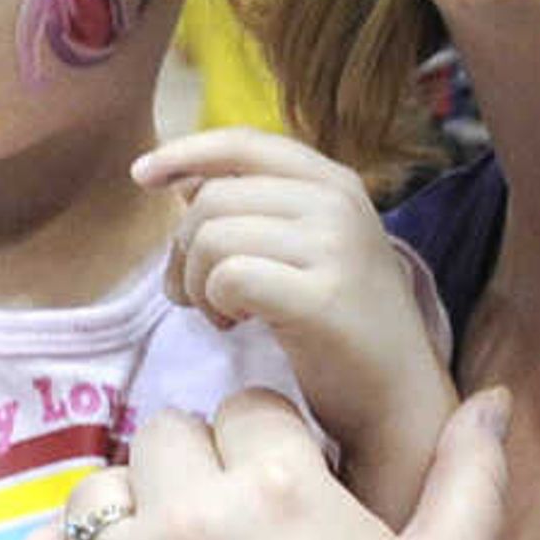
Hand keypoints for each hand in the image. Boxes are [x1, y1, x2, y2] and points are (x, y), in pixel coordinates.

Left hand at [9, 389, 503, 539]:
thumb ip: (470, 475)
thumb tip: (493, 401)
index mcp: (284, 483)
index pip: (249, 411)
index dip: (269, 444)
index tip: (285, 488)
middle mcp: (196, 516)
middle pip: (165, 438)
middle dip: (196, 466)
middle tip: (228, 526)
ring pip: (98, 497)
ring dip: (128, 512)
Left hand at [135, 129, 447, 500]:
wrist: (398, 395)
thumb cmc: (344, 326)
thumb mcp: (310, 248)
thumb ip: (258, 209)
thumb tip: (184, 179)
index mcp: (336, 183)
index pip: (244, 143)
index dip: (184, 152)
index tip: (142, 177)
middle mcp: (339, 203)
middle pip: (213, 198)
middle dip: (182, 249)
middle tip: (192, 295)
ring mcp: (335, 247)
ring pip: (212, 236)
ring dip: (194, 281)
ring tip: (220, 313)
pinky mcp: (321, 297)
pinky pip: (227, 278)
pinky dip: (214, 304)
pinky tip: (236, 324)